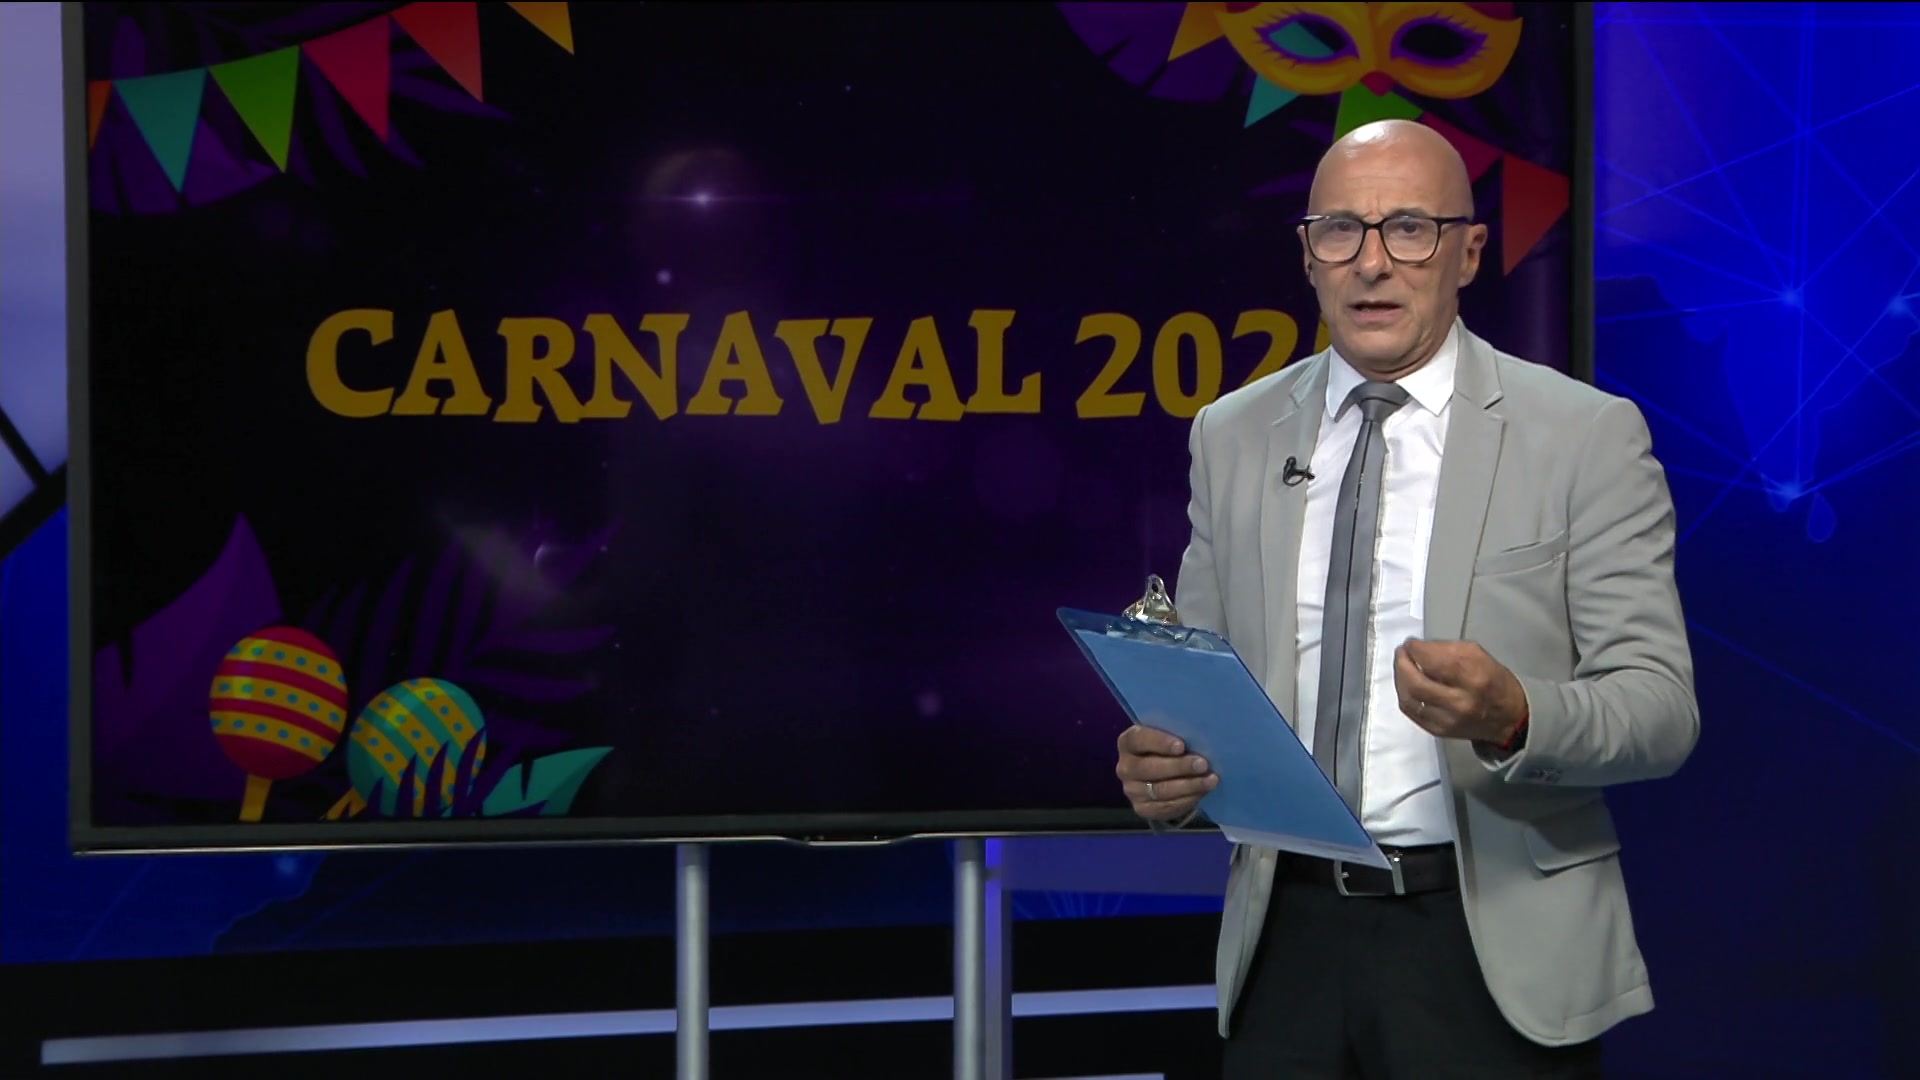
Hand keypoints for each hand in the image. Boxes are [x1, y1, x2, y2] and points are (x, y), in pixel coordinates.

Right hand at [1115, 723, 1217, 820]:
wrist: (1163, 776)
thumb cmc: (1168, 749)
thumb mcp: (1169, 737)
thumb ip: (1177, 735)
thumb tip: (1200, 739)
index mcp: (1128, 742)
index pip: (1138, 739)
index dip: (1159, 742)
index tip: (1182, 746)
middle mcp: (1125, 767)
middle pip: (1149, 768)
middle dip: (1179, 766)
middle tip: (1203, 764)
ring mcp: (1132, 790)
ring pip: (1160, 790)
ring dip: (1188, 785)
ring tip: (1211, 780)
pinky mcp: (1142, 808)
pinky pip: (1165, 806)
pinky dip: (1187, 799)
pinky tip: (1202, 792)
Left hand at [1393, 638, 1527, 745]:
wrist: (1508, 719)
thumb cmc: (1494, 682)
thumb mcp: (1479, 655)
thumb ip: (1447, 649)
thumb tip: (1419, 648)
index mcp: (1473, 678)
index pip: (1433, 660)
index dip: (1416, 649)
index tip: (1411, 643)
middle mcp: (1459, 702)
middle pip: (1415, 682)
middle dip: (1402, 664)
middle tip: (1401, 653)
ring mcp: (1447, 720)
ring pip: (1409, 699)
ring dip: (1400, 680)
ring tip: (1402, 667)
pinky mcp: (1439, 731)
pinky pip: (1412, 712)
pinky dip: (1405, 696)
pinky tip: (1407, 685)